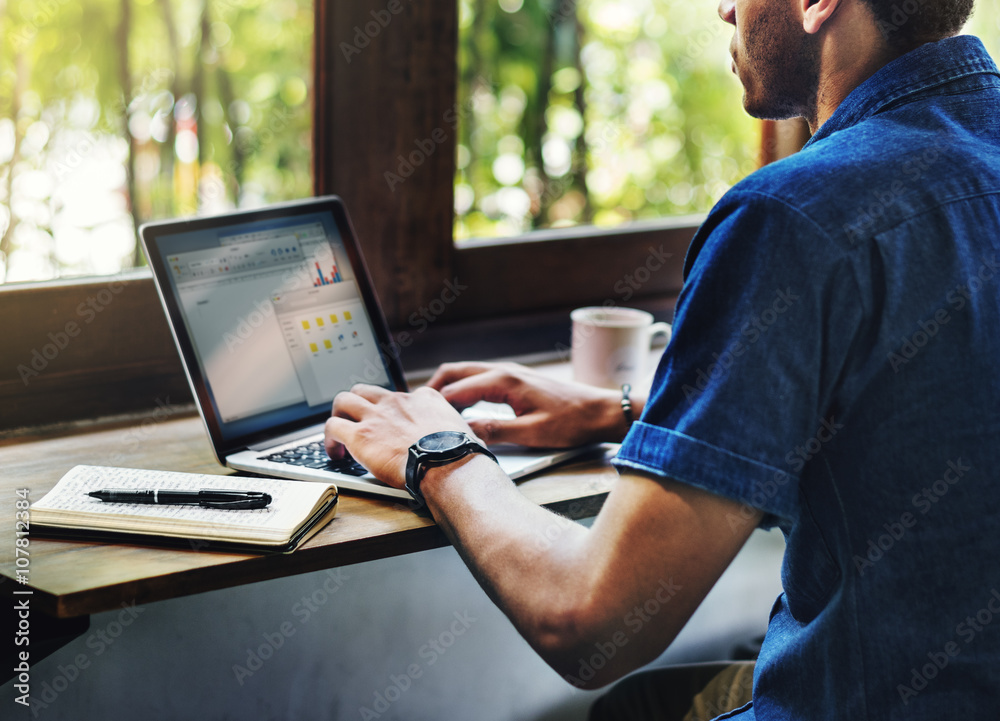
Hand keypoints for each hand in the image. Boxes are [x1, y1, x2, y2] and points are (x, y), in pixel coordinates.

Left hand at [324, 384, 473, 488]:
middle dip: (358, 405)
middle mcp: (397, 401)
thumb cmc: (460, 456)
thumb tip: (465, 443)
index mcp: (424, 399)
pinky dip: (329, 439)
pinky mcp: (360, 435)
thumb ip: (454, 432)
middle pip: (366, 391)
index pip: (402, 397)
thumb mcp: (465, 432)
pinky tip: (334, 453)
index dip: (394, 413)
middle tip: (358, 423)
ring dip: (339, 415)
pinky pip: (333, 427)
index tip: (394, 427)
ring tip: (340, 435)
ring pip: (343, 400)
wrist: (449, 466)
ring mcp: (377, 416)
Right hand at [426, 361, 633, 447]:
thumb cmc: (572, 422)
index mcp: (504, 381)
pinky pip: (481, 378)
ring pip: (468, 373)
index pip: (456, 390)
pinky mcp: (517, 380)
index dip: (434, 406)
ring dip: (448, 387)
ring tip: (432, 408)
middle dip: (433, 388)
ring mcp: (511, 373)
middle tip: (415, 409)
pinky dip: (464, 388)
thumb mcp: (531, 433)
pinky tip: (462, 407)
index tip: (417, 420)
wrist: (602, 411)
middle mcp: (504, 371)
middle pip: (456, 372)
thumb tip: (463, 434)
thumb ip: (495, 432)